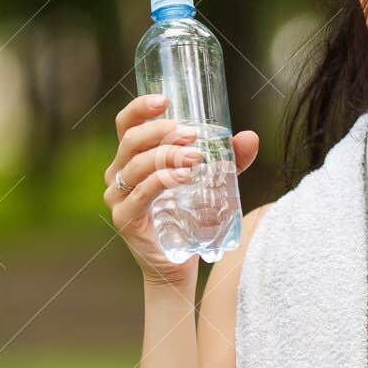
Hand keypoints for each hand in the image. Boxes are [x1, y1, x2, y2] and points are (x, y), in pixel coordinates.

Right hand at [104, 94, 261, 288]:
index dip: (139, 109)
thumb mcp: (212, 184)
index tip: (165, 100)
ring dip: (167, 155)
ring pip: (137, 165)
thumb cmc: (189, 219)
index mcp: (131, 160)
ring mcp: (118, 198)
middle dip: (162, 132)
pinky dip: (162, 180)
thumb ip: (230, 161)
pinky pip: (142, 192)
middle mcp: (118, 175)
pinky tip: (184, 177)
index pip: (125, 126)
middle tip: (192, 134)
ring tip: (197, 157)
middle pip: (131, 141)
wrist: (178, 266)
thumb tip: (250, 136)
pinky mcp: (125, 219)